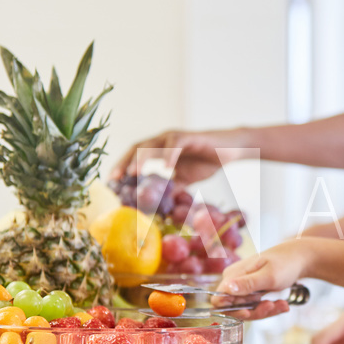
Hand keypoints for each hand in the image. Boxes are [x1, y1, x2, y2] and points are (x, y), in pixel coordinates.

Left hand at [109, 129, 243, 183]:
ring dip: (141, 158)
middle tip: (116, 179)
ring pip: (152, 145)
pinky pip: (175, 144)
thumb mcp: (184, 180)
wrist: (230, 150)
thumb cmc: (206, 161)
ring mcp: (175, 137)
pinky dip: (168, 155)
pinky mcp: (189, 137)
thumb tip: (157, 207)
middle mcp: (163, 141)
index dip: (122, 167)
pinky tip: (164, 168)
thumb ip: (170, 188)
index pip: (135, 156)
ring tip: (133, 173)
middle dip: (125, 162)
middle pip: (136, 148)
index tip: (112, 183)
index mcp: (159, 150)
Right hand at [213, 241, 309, 319]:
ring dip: (266, 311)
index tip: (248, 312)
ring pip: (248, 310)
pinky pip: (257, 307)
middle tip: (273, 306)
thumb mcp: (269, 276)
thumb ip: (247, 284)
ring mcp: (243, 288)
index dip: (231, 310)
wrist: (299, 258)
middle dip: (256, 311)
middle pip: (235, 309)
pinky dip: (270, 308)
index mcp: (232, 275)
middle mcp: (234, 282)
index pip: (219, 301)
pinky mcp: (252, 293)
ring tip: (283, 304)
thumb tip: (226, 289)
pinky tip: (283, 304)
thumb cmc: (285, 263)